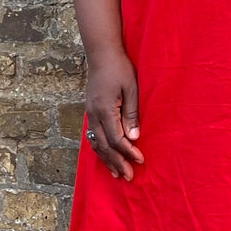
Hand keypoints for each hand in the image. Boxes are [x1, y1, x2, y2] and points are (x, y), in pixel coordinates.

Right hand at [84, 52, 144, 179]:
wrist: (101, 53)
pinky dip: (99, 149)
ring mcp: (89, 113)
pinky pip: (92, 136)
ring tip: (116, 174)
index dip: (128, 152)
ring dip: (106, 159)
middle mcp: (94, 114)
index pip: (116, 139)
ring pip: (95, 143)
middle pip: (104, 146)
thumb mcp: (131, 89)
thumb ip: (132, 114)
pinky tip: (105, 156)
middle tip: (129, 177)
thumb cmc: (120, 68)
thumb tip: (134, 138)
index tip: (140, 160)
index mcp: (105, 110)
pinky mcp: (90, 111)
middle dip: (117, 162)